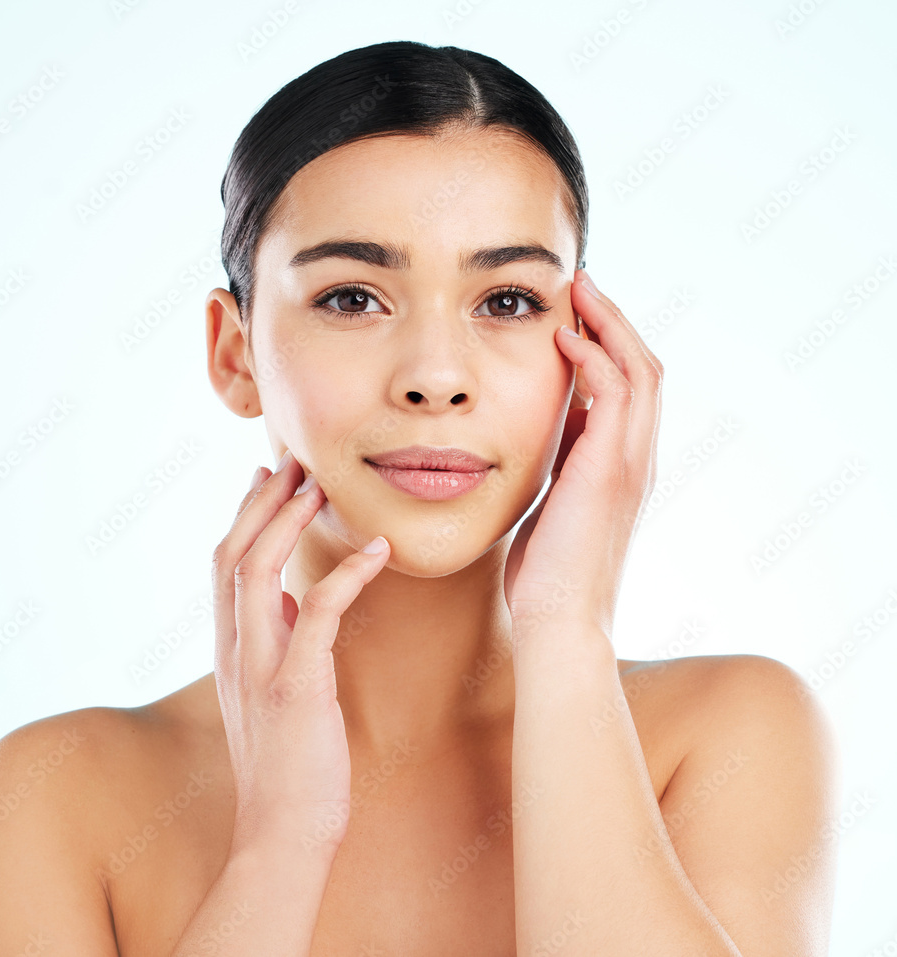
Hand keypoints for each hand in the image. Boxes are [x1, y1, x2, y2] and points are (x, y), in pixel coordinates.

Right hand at [210, 450, 390, 854]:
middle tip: (293, 463)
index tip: (268, 478)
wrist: (281, 835)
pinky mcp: (295, 688)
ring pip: (256, 571)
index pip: (224, 565)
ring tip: (319, 486)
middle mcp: (234, 651)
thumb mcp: (273, 693)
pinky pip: (318, 613)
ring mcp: (259, 668)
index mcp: (230, 650)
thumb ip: (275, 642)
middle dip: (261, 503)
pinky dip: (346, 575)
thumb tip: (290, 599)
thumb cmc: (289, 764)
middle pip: (231, 554)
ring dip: (287, 522)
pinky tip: (378, 550)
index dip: (244, 516)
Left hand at [503, 269, 662, 640]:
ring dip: (610, 324)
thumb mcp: (557, 503)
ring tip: (578, 291)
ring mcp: (631, 464)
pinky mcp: (610, 470)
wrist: (558, 619)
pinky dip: (594, 359)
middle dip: (615, 320)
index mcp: (626, 466)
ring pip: (639, 370)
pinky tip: (564, 339)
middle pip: (645, 367)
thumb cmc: (549, 571)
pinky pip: (613, 394)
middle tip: (582, 285)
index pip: (632, 388)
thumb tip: (549, 431)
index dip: (611, 345)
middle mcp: (639, 459)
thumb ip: (563, 465)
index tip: (577, 314)